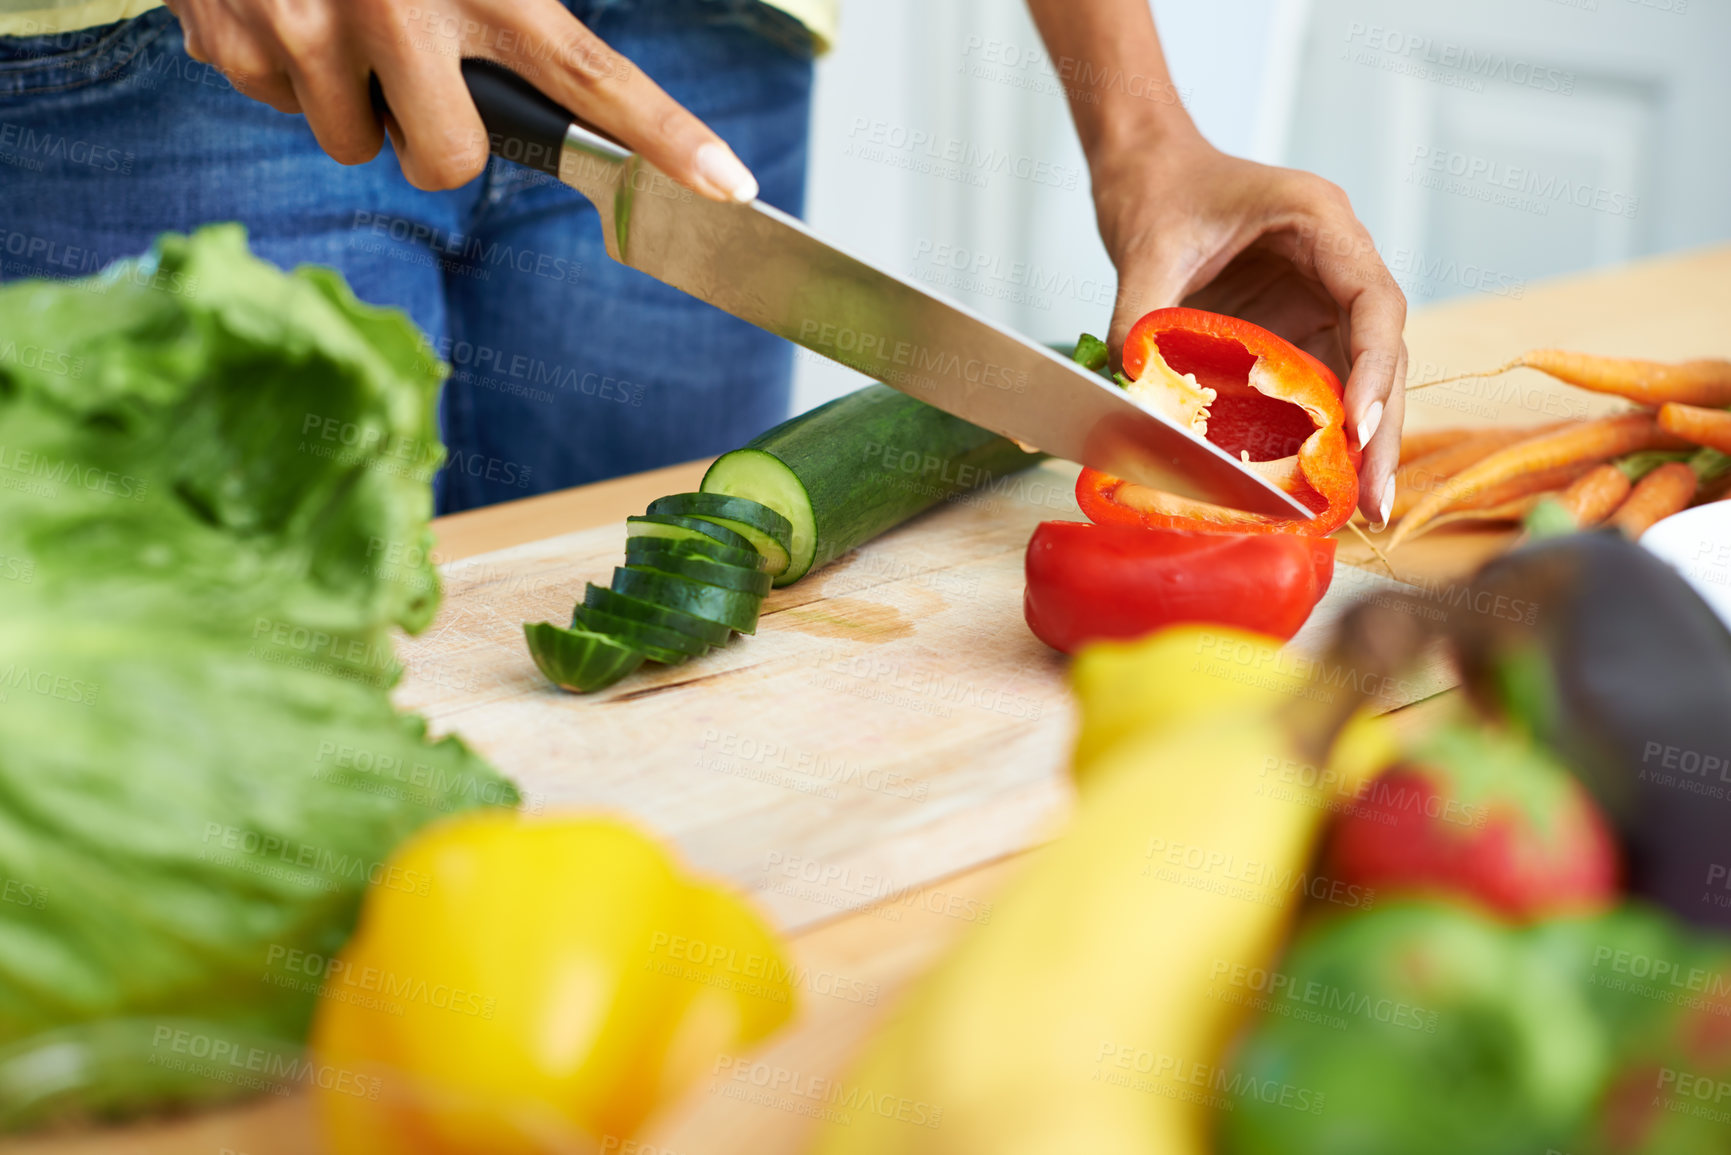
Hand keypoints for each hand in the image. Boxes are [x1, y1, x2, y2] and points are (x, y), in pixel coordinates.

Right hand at [161, 0, 758, 199]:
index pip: (591, 74)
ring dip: (349, 98)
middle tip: (411, 69)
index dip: (664, 136)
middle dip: (433, 139)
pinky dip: (280, 67)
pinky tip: (282, 0)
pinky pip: (274, 103)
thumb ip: (515, 12)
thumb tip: (564, 72)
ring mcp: (309, 25)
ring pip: (352, 143)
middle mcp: (399, 3)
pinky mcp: (230, 37)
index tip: (729, 185)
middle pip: (448, 160)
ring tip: (335, 13)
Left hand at [1091, 131, 1405, 526]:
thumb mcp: (1146, 248)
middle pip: (1381, 352)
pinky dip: (1318, 433)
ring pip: (1359, 377)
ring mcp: (1320, 299)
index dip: (1374, 369)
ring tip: (1356, 510)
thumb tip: (1131, 391)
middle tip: (1375, 502)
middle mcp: (1337, 263)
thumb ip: (1141, 315)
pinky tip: (1315, 483)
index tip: (1360, 428)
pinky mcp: (1295, 329)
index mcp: (1322, 223)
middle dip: (1381, 430)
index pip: (1374, 302)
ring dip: (1359, 443)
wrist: (1146, 169)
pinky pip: (1317, 385)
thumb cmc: (1158, 188)